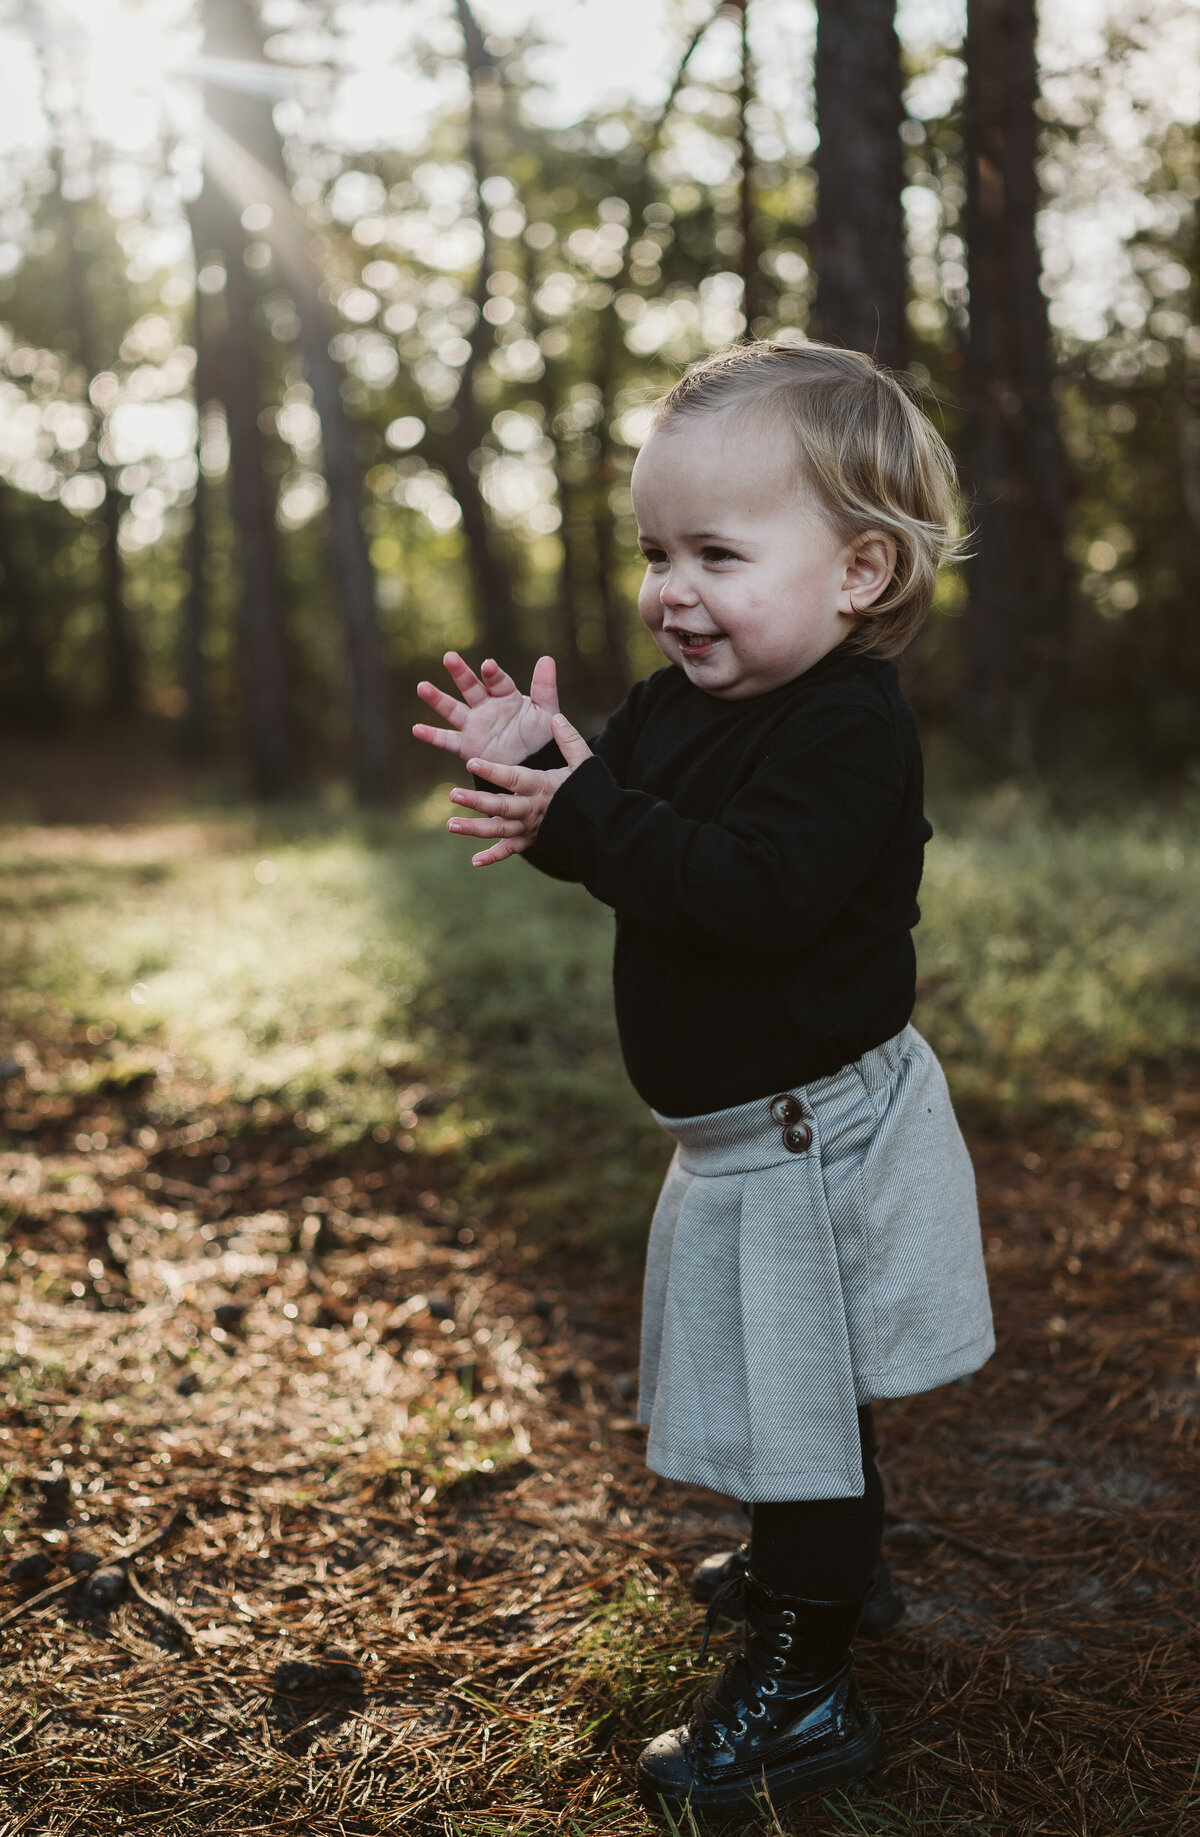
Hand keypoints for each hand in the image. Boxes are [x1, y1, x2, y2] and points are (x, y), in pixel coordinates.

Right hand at [413, 652, 559, 768]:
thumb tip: (547, 658)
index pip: (497, 681)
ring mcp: (474, 726)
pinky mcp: (467, 746)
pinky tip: (416, 729)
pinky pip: (447, 740)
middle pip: (471, 687)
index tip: (488, 665)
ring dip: (437, 699)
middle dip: (460, 673)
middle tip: (449, 657)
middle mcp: (487, 707)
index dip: (492, 673)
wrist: (534, 766)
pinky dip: (432, 735)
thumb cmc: (542, 738)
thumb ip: (545, 687)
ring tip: (422, 687)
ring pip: (453, 709)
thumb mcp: (547, 712)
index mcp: (506, 696)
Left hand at [446, 715, 593, 865]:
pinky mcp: (530, 841)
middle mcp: (532, 809)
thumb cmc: (590, 790)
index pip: (514, 778)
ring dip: (475, 829)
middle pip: (501, 807)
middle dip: (476, 801)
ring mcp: (529, 827)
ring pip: (499, 830)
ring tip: (450, 825)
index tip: (471, 762)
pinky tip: (475, 861)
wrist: (601, 827)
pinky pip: (510, 850)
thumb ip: (569, 740)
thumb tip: (555, 717)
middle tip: (453, 794)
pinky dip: (493, 856)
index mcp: (542, 787)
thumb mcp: (584, 763)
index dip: (493, 771)